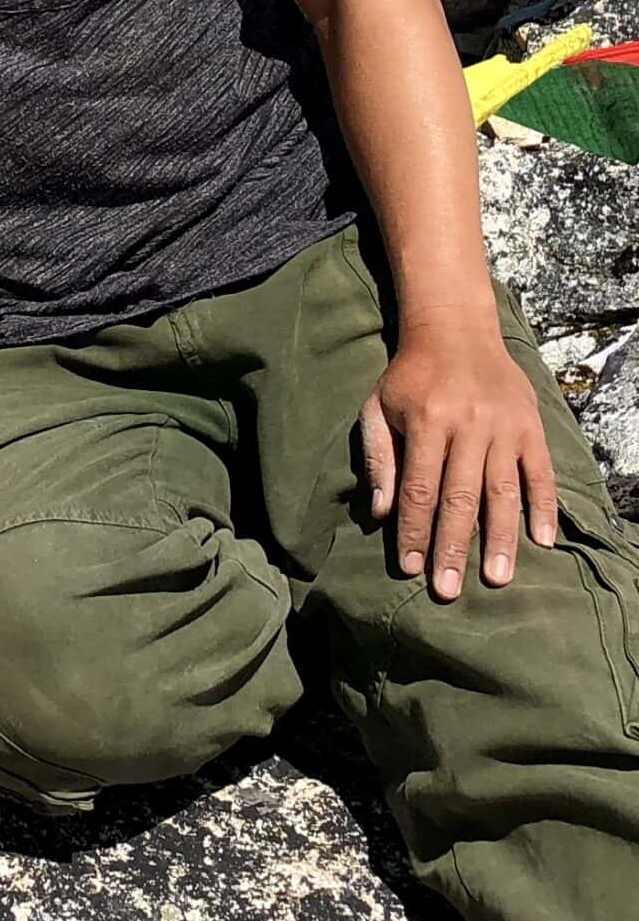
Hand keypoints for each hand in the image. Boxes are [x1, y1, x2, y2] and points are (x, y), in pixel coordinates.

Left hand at [359, 332, 558, 597]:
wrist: (457, 330)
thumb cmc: (410, 376)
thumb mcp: (378, 407)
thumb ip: (379, 458)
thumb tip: (381, 512)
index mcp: (427, 421)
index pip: (419, 488)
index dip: (414, 531)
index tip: (410, 568)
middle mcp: (468, 425)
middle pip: (460, 497)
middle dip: (452, 547)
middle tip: (447, 590)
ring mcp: (504, 427)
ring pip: (502, 491)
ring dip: (500, 538)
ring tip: (496, 579)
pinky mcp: (531, 426)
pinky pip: (540, 472)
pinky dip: (543, 507)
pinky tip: (541, 541)